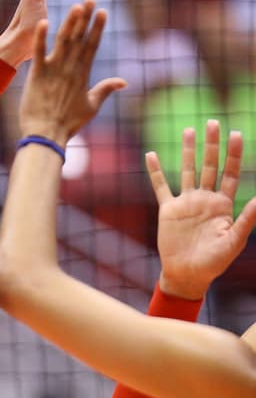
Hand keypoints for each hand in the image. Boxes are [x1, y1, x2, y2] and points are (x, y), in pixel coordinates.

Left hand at [17, 0, 124, 143]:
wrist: (46, 136)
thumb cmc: (68, 124)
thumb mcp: (91, 106)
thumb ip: (105, 90)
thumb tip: (124, 81)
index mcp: (83, 74)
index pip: (92, 46)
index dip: (97, 28)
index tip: (103, 12)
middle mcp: (70, 69)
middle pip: (79, 38)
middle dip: (86, 19)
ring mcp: (53, 70)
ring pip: (63, 41)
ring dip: (70, 23)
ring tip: (77, 6)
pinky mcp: (36, 75)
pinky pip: (38, 52)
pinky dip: (41, 38)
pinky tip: (44, 22)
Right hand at [149, 121, 255, 298]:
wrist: (188, 274)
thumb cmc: (215, 261)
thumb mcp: (234, 241)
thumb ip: (246, 220)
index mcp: (224, 205)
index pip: (231, 173)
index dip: (234, 154)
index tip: (237, 133)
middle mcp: (205, 199)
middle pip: (210, 165)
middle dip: (212, 145)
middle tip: (213, 122)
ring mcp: (186, 203)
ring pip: (187, 171)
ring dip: (187, 151)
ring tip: (189, 130)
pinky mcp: (168, 210)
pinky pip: (160, 186)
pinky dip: (155, 171)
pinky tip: (150, 155)